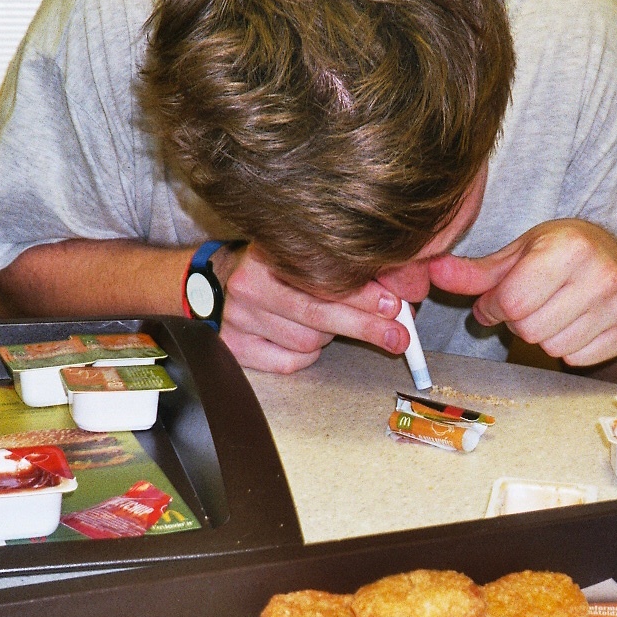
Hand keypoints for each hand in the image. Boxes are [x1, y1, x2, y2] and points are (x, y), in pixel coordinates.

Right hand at [219, 244, 406, 372]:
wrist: (218, 280)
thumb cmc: (276, 268)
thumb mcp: (305, 257)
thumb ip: (347, 270)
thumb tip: (396, 295)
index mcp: (267, 254)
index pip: (322, 280)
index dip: (362, 296)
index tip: (394, 306)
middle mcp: (247, 286)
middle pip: (317, 315)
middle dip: (364, 326)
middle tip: (397, 336)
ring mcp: (238, 319)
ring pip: (307, 342)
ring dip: (328, 336)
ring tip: (324, 321)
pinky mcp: (237, 348)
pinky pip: (290, 362)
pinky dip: (306, 355)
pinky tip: (302, 338)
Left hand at [427, 219, 616, 365]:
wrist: (616, 256)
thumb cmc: (559, 251)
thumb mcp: (517, 253)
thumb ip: (474, 272)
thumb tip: (432, 272)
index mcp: (569, 248)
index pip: (512, 303)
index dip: (495, 306)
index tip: (499, 299)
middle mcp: (602, 275)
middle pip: (531, 329)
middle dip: (519, 321)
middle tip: (529, 303)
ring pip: (554, 348)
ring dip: (543, 335)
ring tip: (552, 310)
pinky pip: (578, 359)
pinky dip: (568, 347)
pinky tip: (574, 322)